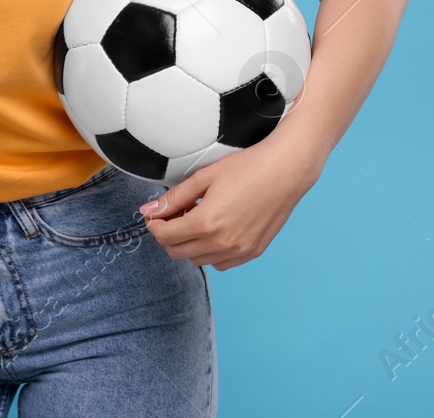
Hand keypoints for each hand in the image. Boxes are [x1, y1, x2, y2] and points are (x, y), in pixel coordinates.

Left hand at [140, 139, 319, 270]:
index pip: (165, 237)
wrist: (285, 172)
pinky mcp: (253, 252)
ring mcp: (240, 251)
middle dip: (168, 235)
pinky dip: (211, 252)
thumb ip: (173, 198)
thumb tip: (148, 210)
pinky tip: (215, 231)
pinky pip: (221, 263)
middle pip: (178, 252)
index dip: (154, 225)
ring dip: (189, 245)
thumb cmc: (246, 169)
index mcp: (206, 223)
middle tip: (174, 215)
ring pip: (198, 260)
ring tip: (196, 220)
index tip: (155, 214)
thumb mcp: (203, 178)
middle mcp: (222, 243)